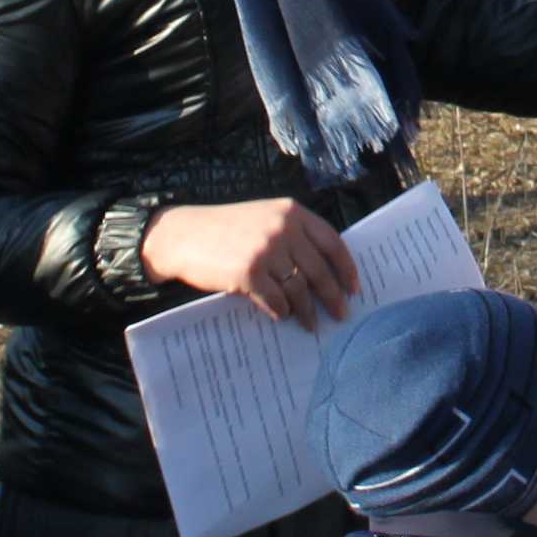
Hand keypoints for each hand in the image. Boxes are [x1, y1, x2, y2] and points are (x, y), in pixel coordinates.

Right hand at [145, 196, 360, 323]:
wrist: (182, 235)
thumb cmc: (224, 229)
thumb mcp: (263, 218)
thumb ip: (292, 235)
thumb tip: (325, 271)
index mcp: (291, 212)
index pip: (332, 241)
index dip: (346, 268)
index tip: (354, 287)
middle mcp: (282, 229)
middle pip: (319, 270)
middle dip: (332, 296)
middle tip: (341, 314)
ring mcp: (266, 251)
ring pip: (299, 289)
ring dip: (308, 310)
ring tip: (312, 324)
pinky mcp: (249, 274)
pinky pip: (276, 301)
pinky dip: (282, 312)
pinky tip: (283, 316)